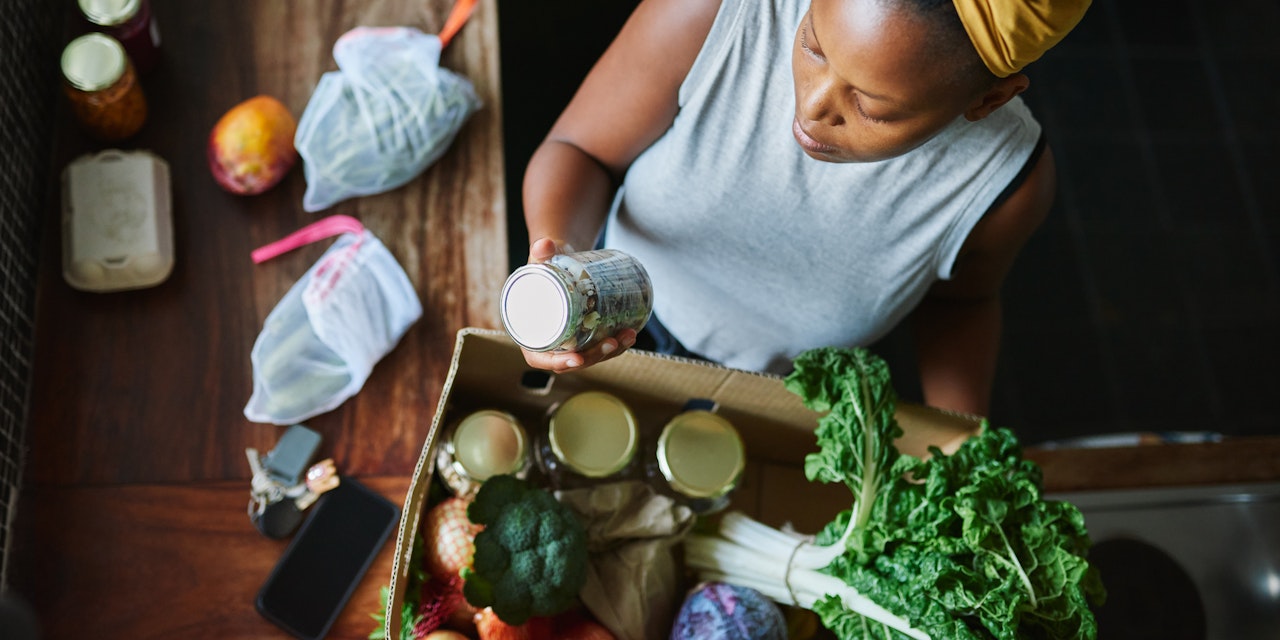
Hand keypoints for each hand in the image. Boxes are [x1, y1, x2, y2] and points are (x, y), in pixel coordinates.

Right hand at [518, 237, 638, 372]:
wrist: (561, 256)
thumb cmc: (546, 259)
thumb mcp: (544, 256)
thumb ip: (541, 250)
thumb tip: (544, 244)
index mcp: (530, 329)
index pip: (539, 358)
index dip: (557, 363)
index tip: (577, 359)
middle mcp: (550, 339)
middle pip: (571, 359)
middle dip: (595, 356)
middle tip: (612, 342)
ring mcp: (569, 338)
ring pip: (589, 355)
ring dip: (611, 352)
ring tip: (628, 335)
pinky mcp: (584, 332)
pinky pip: (598, 345)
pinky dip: (615, 344)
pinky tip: (630, 336)